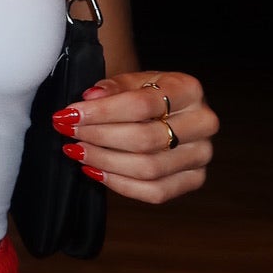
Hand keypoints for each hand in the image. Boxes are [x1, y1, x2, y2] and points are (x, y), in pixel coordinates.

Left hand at [51, 70, 217, 203]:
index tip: (69, 114)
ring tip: (77, 151)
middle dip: (99, 137)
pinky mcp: (194, 179)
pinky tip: (95, 170)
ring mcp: (201, 154)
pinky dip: (120, 184)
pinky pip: (154, 192)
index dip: (102, 112)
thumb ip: (113, 87)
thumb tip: (91, 97)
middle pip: (144, 139)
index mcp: (189, 90)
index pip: (142, 104)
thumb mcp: (133, 81)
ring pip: (148, 168)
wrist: (170, 111)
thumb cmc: (149, 94)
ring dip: (104, 161)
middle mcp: (203, 122)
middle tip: (69, 132)